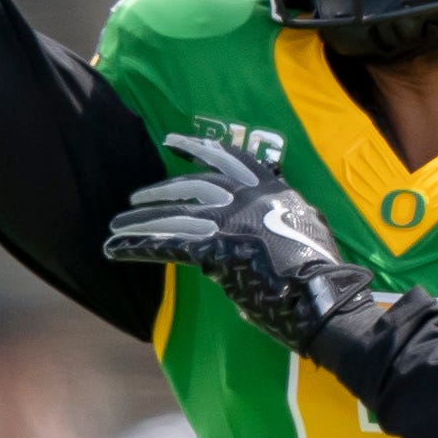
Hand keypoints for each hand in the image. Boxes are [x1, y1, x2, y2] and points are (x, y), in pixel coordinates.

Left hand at [104, 134, 374, 354]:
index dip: (198, 148)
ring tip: (114, 225)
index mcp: (272, 189)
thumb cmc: (322, 272)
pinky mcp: (213, 250)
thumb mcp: (308, 230)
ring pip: (173, 215)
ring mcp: (229, 222)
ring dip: (140, 221)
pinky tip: (115, 249)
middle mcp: (247, 197)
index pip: (229, 159)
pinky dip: (139, 247)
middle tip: (135, 196)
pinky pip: (167, 245)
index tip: (172, 142)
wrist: (323, 296)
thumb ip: (280, 224)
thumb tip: (258, 238)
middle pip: (192, 186)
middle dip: (160, 191)